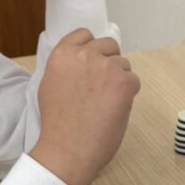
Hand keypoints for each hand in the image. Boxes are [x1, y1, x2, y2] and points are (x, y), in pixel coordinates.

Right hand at [29, 28, 140, 184]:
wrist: (67, 149)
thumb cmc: (57, 124)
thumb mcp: (50, 85)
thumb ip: (67, 67)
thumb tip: (84, 62)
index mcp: (62, 54)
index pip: (84, 34)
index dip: (91, 49)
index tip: (91, 63)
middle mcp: (84, 55)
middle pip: (108, 45)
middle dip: (108, 62)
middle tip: (102, 86)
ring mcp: (106, 67)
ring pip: (123, 64)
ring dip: (119, 79)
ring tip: (105, 102)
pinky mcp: (124, 82)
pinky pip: (134, 81)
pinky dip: (128, 94)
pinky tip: (114, 109)